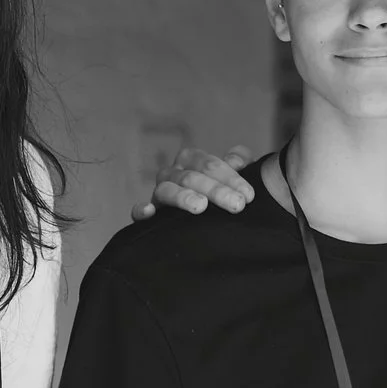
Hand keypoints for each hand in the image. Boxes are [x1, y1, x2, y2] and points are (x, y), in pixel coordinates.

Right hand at [133, 145, 255, 221]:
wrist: (211, 226)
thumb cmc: (226, 196)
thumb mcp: (237, 179)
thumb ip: (241, 162)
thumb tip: (236, 161)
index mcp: (192, 161)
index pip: (209, 164)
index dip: (230, 178)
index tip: (249, 195)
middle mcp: (173, 174)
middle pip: (190, 177)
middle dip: (216, 190)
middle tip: (237, 205)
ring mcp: (158, 195)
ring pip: (167, 190)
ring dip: (184, 197)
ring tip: (201, 207)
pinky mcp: (148, 215)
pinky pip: (137, 211)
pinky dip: (141, 210)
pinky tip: (149, 212)